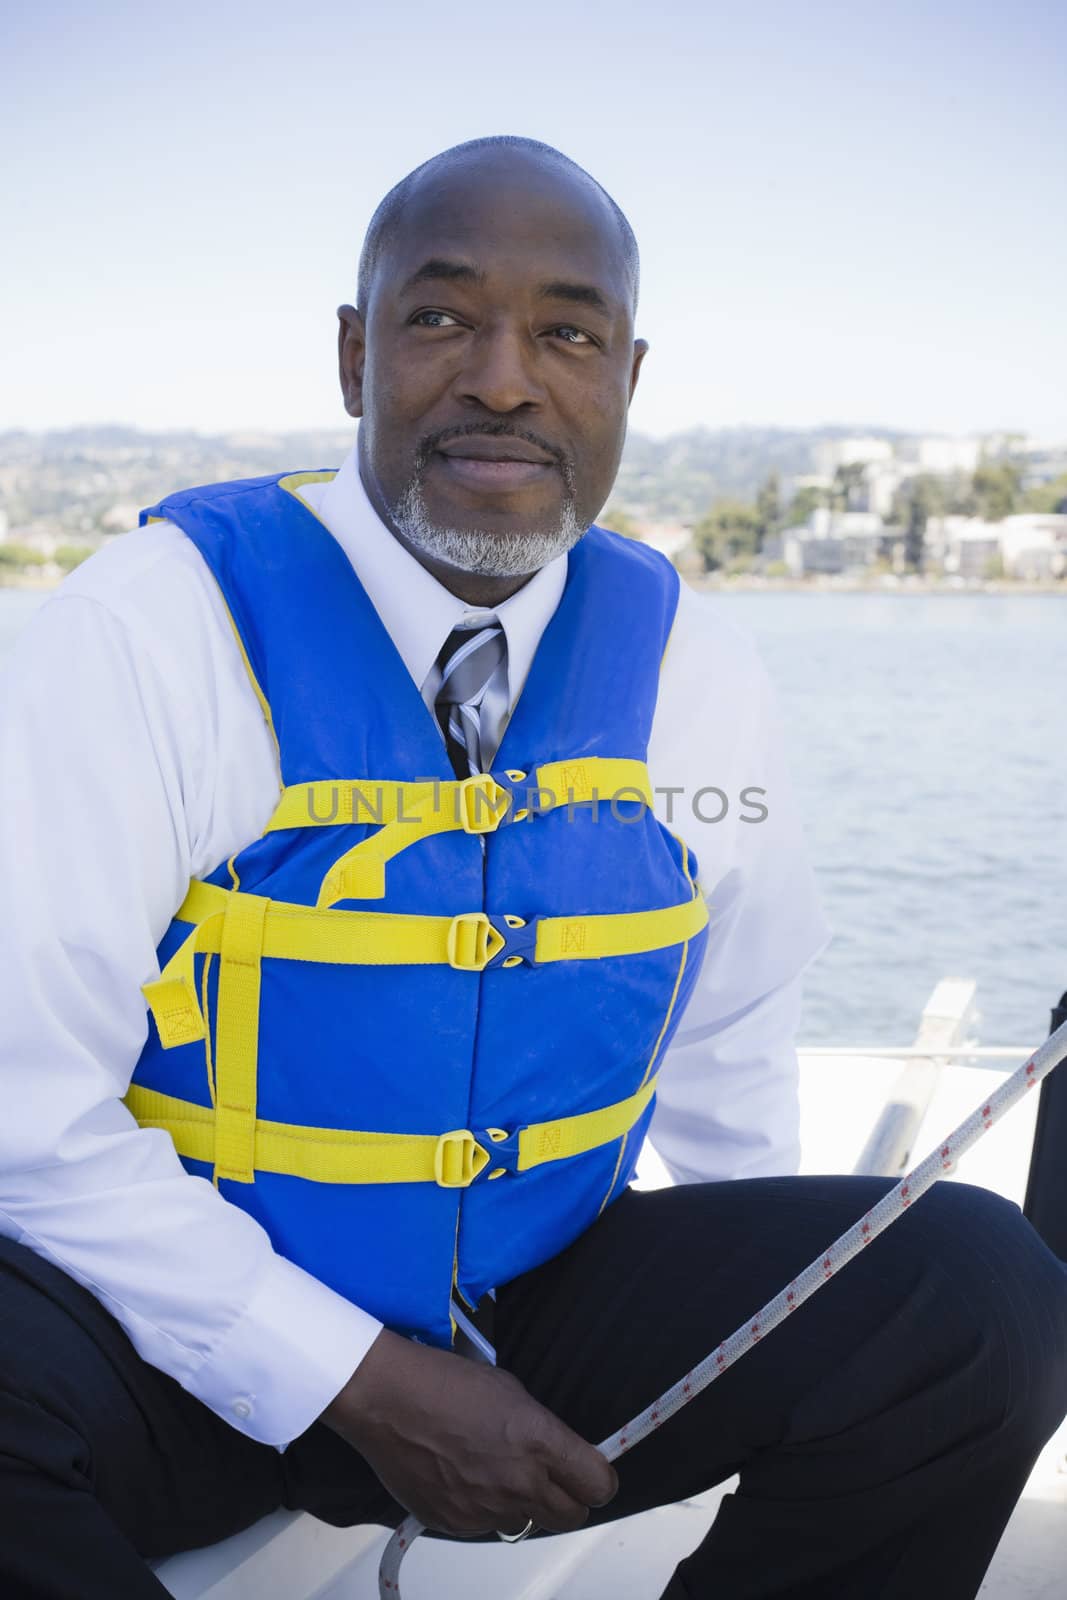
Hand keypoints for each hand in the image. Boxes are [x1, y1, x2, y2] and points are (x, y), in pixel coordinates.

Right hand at [321, 1328, 617, 1537]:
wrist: (388, 1399)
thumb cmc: (445, 1382)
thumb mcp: (511, 1391)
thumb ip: (541, 1430)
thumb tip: (556, 1453)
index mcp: (539, 1441)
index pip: (598, 1485)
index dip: (600, 1480)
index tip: (592, 1473)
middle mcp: (519, 1482)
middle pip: (571, 1516)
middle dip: (568, 1499)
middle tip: (551, 1478)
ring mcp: (486, 1509)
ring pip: (526, 1522)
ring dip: (520, 1502)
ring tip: (492, 1467)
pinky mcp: (455, 1524)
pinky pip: (485, 1526)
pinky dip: (482, 1508)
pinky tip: (463, 1475)